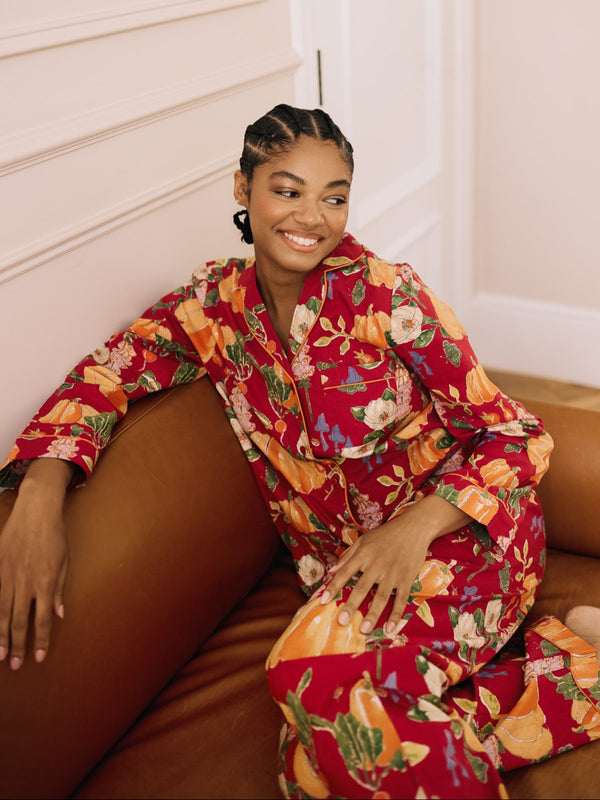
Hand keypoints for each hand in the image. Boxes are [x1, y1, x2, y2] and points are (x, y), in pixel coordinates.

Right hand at [0, 459, 72, 669]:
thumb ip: (60, 589)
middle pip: (19, 621)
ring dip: (1, 635)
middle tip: (14, 664)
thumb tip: (58, 614)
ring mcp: (8, 575)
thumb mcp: (65, 561)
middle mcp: (25, 583)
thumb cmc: (55, 535)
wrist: (35, 511)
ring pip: (2, 612)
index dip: (41, 640)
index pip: (43, 619)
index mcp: (46, 582)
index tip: (39, 657)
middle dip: (17, 645)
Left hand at [320, 495, 471, 635]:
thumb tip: (331, 571)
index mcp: (363, 554)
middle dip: (351, 605)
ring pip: (382, 596)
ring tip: (365, 630)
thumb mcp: (363, 540)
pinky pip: (401, 599)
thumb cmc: (385, 535)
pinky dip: (396, 614)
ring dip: (373, 614)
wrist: (414, 527)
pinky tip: (390, 628)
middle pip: (362, 587)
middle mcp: (376, 564)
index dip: (333, 587)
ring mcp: (393, 572)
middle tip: (342, 621)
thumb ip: (347, 556)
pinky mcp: (407, 578)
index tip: (322, 601)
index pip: (344, 573)